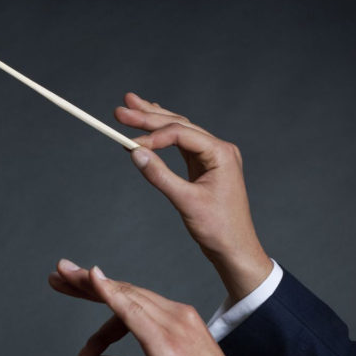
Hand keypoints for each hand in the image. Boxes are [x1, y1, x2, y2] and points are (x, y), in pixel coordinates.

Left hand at [49, 258, 266, 355]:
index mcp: (177, 322)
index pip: (131, 302)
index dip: (100, 296)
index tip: (73, 290)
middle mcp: (176, 315)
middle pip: (124, 291)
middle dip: (87, 282)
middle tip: (58, 272)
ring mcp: (173, 324)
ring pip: (124, 295)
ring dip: (90, 284)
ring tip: (61, 276)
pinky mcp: (166, 340)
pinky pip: (133, 311)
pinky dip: (111, 293)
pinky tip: (92, 280)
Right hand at [115, 91, 271, 301]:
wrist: (235, 249)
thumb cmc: (218, 228)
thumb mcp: (186, 202)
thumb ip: (160, 175)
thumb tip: (135, 153)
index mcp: (221, 153)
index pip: (181, 134)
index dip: (152, 136)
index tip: (127, 144)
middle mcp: (219, 149)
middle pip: (178, 125)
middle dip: (148, 117)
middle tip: (120, 110)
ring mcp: (212, 156)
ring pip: (179, 131)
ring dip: (154, 120)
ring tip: (130, 105)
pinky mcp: (205, 166)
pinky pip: (182, 145)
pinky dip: (164, 136)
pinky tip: (151, 124)